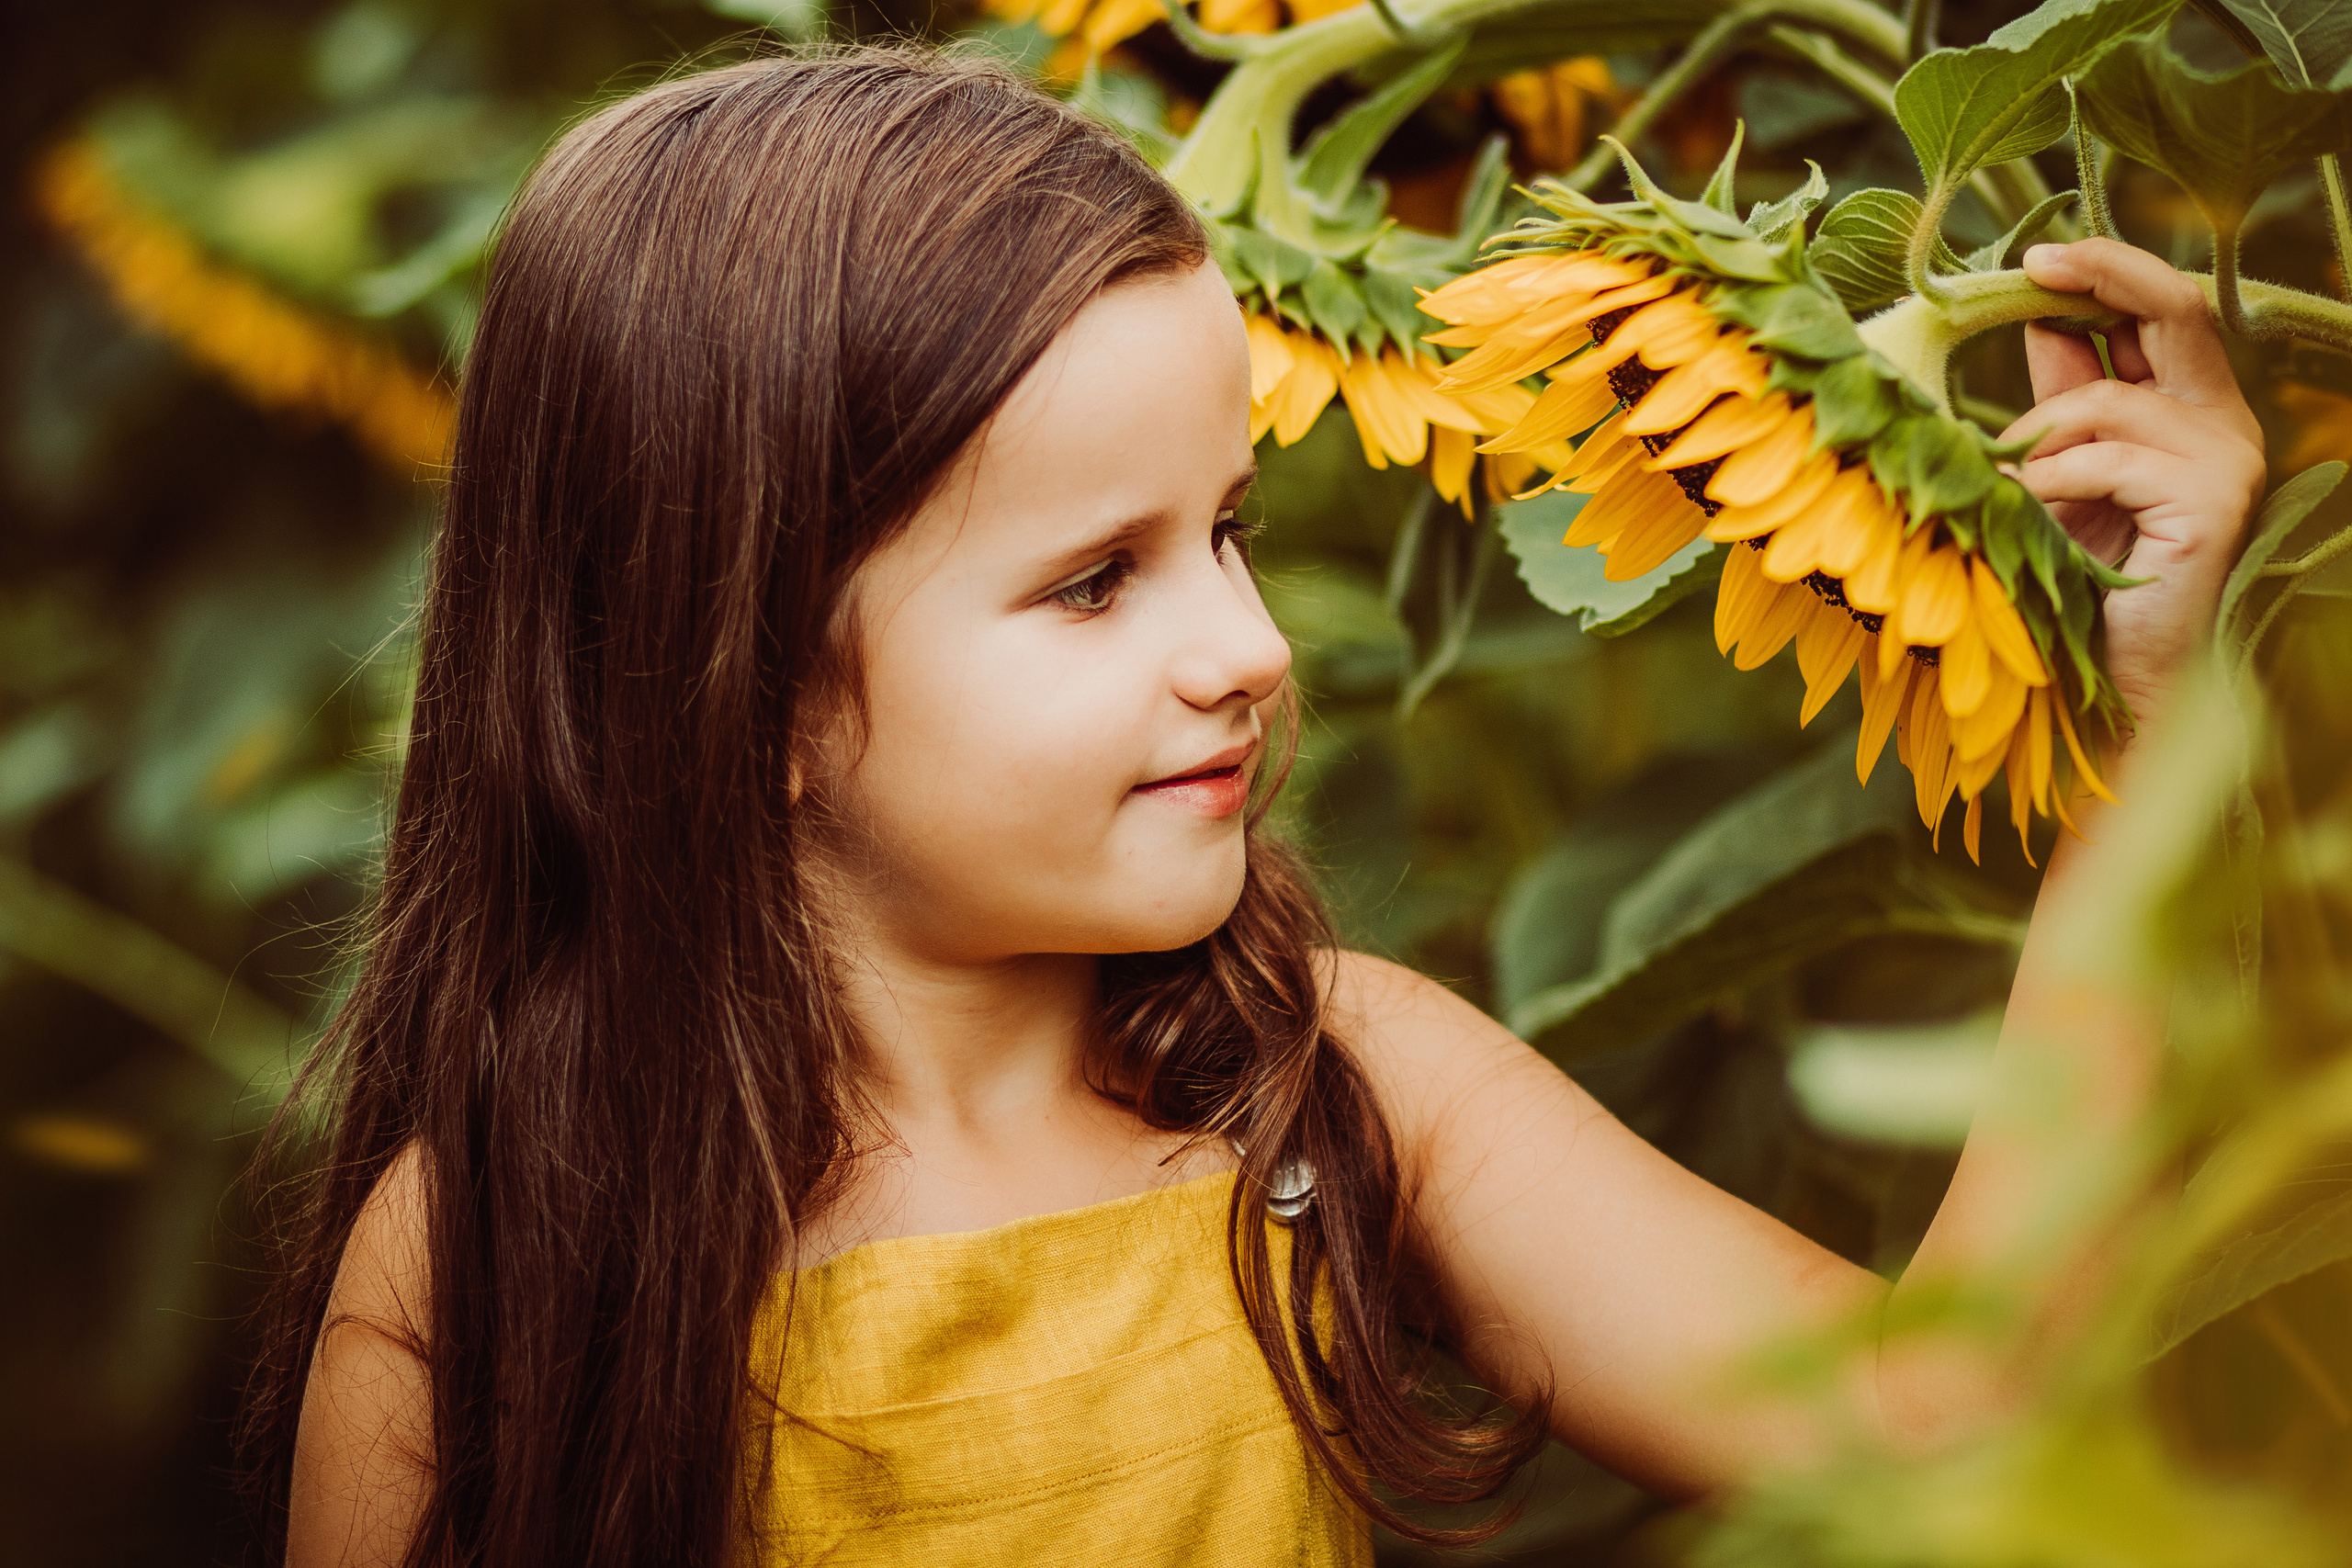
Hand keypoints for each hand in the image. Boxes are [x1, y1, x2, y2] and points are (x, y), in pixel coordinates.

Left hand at [2000, 238, 2266, 730]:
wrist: (2114, 675)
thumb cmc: (2084, 577)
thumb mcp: (2061, 472)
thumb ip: (2059, 401)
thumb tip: (2037, 319)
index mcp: (2192, 409)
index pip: (2161, 312)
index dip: (2105, 272)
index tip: (2033, 259)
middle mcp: (2223, 424)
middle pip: (2175, 310)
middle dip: (2104, 273)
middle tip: (2033, 268)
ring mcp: (2225, 461)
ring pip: (2109, 402)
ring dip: (2036, 434)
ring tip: (2007, 480)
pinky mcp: (2210, 502)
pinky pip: (2106, 460)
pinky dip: (2049, 479)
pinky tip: (2029, 508)